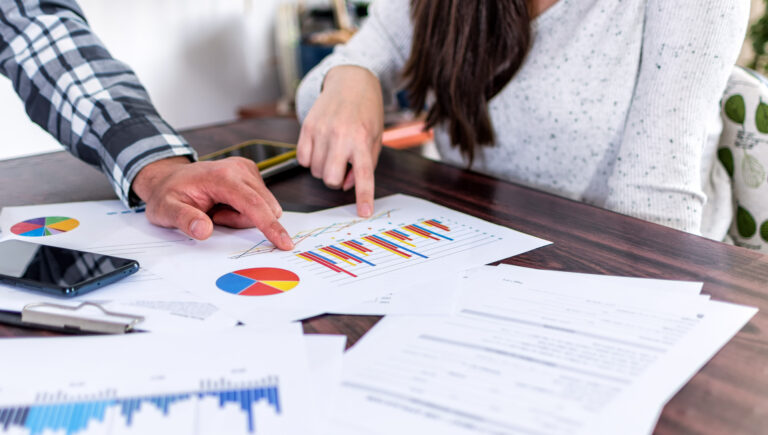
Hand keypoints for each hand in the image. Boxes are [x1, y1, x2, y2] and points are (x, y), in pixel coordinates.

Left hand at [131, 156, 293, 249]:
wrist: (168, 178)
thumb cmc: (168, 193)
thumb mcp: (166, 210)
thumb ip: (185, 220)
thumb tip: (204, 230)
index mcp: (222, 176)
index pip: (254, 204)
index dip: (270, 226)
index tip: (284, 242)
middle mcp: (239, 169)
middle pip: (263, 208)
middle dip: (241, 221)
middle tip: (214, 216)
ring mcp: (246, 170)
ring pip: (264, 207)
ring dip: (242, 217)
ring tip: (217, 210)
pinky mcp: (251, 175)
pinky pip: (260, 203)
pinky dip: (244, 211)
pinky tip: (225, 205)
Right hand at [297, 65, 383, 216]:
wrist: (351, 82)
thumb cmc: (366, 113)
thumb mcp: (375, 139)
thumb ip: (364, 165)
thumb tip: (345, 186)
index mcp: (362, 140)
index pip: (364, 175)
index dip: (364, 197)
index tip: (364, 213)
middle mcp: (341, 136)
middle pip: (330, 179)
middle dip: (335, 180)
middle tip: (342, 167)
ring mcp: (321, 131)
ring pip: (315, 171)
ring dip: (323, 168)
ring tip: (333, 152)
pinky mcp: (307, 126)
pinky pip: (302, 159)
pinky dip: (310, 160)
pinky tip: (320, 147)